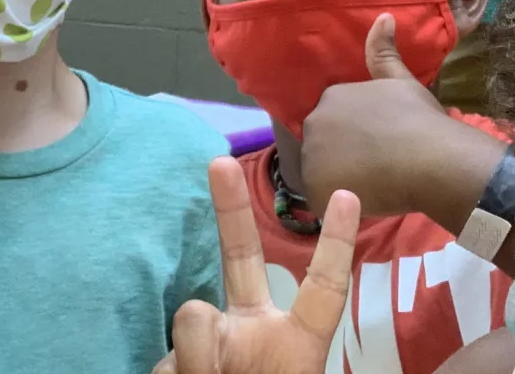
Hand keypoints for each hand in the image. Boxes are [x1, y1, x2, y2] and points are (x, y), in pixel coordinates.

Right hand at [155, 157, 359, 373]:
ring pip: (194, 317)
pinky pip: (166, 357)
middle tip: (220, 162)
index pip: (324, 287)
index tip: (348, 195)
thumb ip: (225, 343)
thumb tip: (192, 311)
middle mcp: (254, 330)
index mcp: (296, 341)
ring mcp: (214, 342)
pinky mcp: (175, 360)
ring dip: (196, 356)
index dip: (337, 242)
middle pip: (242, 258)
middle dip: (231, 209)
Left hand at [300, 14, 502, 219]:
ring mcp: (312, 157)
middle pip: (325, 145)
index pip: (335, 119)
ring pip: (322, 173)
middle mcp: (314, 123)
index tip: (381, 142)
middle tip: (380, 164)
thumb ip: (383, 51)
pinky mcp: (315, 189)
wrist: (432, 160)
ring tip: (376, 182)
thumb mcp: (400, 80)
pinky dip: (340, 202)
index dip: (358, 134)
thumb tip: (382, 15)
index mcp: (331, 96)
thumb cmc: (420, 120)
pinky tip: (368, 197)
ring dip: (341, 179)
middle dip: (345, 155)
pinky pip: (322, 199)